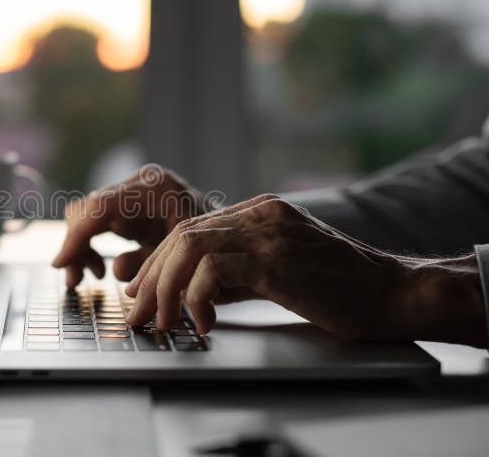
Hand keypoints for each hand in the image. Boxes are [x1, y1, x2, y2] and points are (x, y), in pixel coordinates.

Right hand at [52, 164, 206, 287]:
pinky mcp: (127, 205)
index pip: (101, 206)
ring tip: (91, 276)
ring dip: (80, 247)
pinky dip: (89, 245)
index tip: (62, 263)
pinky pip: (94, 222)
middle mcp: (140, 183)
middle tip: (77, 280)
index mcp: (156, 188)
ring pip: (85, 214)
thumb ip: (147, 264)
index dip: (77, 236)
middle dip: (76, 245)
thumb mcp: (182, 259)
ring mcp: (132, 191)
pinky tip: (99, 270)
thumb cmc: (213, 249)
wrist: (231, 240)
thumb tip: (113, 269)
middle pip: (87, 209)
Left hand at [124, 194, 487, 347]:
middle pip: (182, 236)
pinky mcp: (278, 257)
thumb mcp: (276, 272)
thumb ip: (234, 273)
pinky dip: (199, 297)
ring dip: (168, 288)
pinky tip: (204, 322)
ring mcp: (269, 230)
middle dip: (153, 278)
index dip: (158, 263)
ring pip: (191, 247)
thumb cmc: (338, 288)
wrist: (391, 292)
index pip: (189, 230)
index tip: (143, 293)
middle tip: (142, 313)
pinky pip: (216, 268)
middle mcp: (260, 212)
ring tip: (166, 321)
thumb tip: (190, 290)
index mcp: (258, 211)